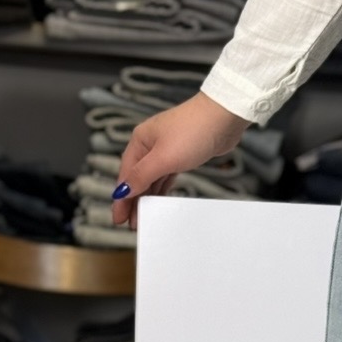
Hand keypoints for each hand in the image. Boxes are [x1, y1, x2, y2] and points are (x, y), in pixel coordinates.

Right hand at [111, 91, 252, 230]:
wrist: (223, 117)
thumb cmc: (193, 132)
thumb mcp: (163, 158)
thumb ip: (142, 175)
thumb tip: (122, 191)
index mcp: (140, 141)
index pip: (126, 175)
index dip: (121, 198)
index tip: (118, 218)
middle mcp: (150, 144)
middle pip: (137, 177)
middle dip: (132, 200)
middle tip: (131, 224)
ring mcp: (166, 149)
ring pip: (152, 178)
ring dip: (147, 197)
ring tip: (144, 217)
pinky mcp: (182, 154)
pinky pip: (166, 175)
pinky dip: (161, 188)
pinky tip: (159, 200)